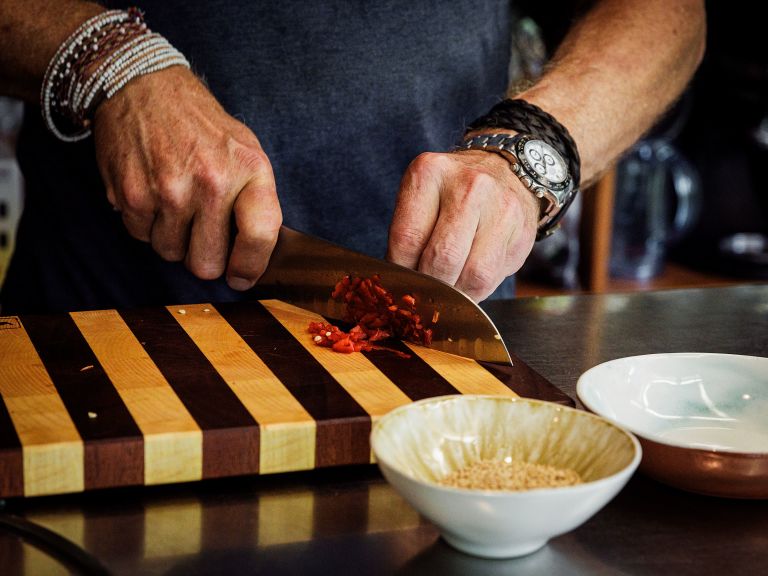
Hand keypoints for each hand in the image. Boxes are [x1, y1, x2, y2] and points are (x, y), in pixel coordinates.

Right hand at [93, 66, 281, 290]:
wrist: (145, 86)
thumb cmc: (202, 126)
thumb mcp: (246, 151)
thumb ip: (256, 201)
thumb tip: (256, 257)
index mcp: (250, 170)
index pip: (260, 236)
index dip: (250, 266)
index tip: (241, 276)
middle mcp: (212, 182)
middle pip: (206, 263)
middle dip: (203, 257)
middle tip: (201, 233)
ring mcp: (169, 190)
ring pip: (171, 254)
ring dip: (172, 238)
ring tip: (175, 203)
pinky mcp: (132, 193)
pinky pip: (141, 237)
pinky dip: (146, 223)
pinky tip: (152, 193)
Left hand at [387, 150, 538, 300]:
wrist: (502, 173)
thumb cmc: (450, 195)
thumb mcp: (420, 199)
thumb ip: (408, 238)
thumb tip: (400, 288)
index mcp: (429, 173)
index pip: (407, 240)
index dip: (402, 272)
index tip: (402, 283)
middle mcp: (468, 185)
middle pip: (442, 259)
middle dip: (431, 286)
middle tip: (425, 292)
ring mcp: (500, 206)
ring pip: (473, 275)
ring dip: (456, 293)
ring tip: (447, 290)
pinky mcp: (523, 231)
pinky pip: (494, 278)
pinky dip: (476, 291)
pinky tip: (468, 282)